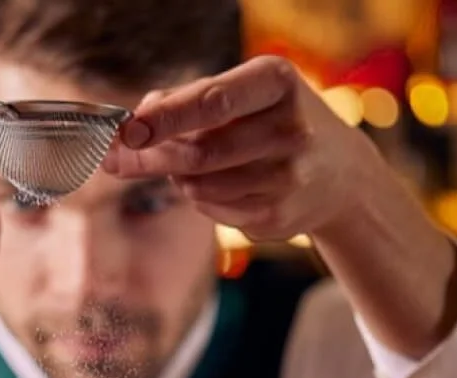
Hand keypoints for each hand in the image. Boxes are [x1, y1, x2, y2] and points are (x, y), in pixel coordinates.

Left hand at [104, 56, 374, 241]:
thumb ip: (188, 102)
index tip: (127, 131)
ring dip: (177, 178)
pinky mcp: (277, 216)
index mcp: (278, 83)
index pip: (212, 102)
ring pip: (198, 185)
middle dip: (150, 158)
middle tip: (117, 157)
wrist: (340, 175)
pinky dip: (200, 198)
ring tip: (185, 166)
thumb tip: (129, 129)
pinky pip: (212, 210)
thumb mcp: (246, 93)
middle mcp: (288, 129)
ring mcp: (286, 177)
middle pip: (198, 153)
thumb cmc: (276, 123)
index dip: (164, 119)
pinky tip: (217, 185)